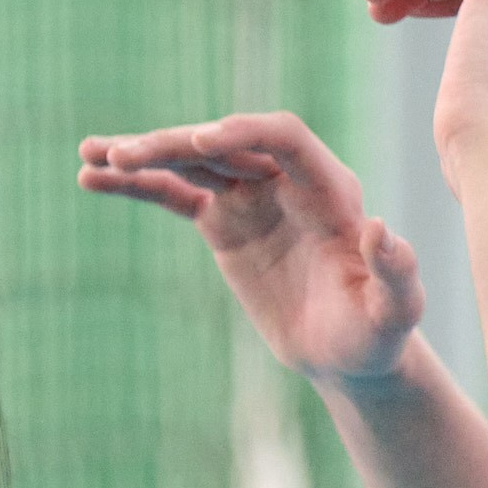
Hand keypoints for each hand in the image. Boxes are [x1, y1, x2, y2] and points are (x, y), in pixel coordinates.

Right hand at [78, 112, 422, 388]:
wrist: (345, 353)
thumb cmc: (376, 333)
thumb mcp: (395, 313)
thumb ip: (396, 274)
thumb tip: (383, 231)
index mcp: (329, 188)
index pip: (285, 138)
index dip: (245, 134)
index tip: (203, 141)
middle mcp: (287, 180)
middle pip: (226, 143)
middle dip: (176, 144)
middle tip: (125, 155)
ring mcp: (251, 196)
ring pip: (191, 160)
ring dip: (143, 155)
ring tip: (90, 155)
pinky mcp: (222, 219)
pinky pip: (174, 191)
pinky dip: (135, 185)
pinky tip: (90, 177)